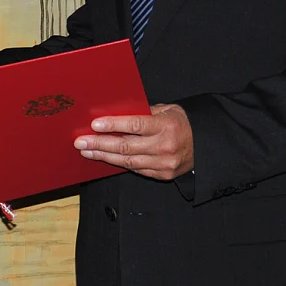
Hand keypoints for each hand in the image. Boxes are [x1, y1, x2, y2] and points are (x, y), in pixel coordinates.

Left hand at [74, 104, 193, 180]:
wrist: (204, 145)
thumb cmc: (181, 123)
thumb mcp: (167, 110)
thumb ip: (144, 112)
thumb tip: (116, 113)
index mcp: (165, 126)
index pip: (134, 125)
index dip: (113, 125)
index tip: (94, 125)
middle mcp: (164, 146)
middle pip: (126, 146)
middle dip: (100, 144)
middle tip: (81, 142)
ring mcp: (164, 164)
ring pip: (127, 161)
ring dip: (104, 156)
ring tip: (87, 151)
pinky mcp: (162, 175)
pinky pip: (136, 169)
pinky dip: (119, 164)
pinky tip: (105, 158)